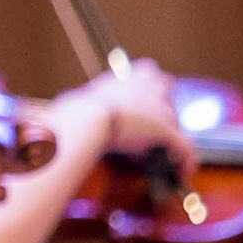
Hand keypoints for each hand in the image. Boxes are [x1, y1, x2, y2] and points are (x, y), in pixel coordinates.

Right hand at [49, 58, 189, 164]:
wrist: (86, 120)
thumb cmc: (74, 113)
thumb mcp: (75, 104)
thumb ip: (77, 108)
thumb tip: (56, 120)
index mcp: (127, 76)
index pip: (148, 71)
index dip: (149, 86)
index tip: (141, 100)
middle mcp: (147, 85)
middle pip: (167, 91)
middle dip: (162, 109)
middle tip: (150, 128)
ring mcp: (159, 107)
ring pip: (174, 121)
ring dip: (169, 136)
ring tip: (163, 152)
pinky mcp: (167, 129)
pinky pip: (184, 147)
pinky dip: (185, 160)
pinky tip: (184, 171)